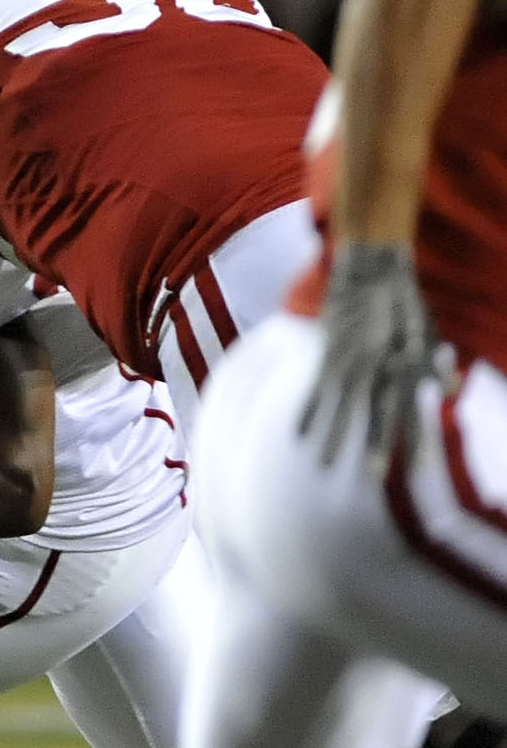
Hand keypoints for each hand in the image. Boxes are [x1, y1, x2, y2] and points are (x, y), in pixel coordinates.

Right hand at [304, 240, 438, 467]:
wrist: (373, 268)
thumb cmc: (404, 300)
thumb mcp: (427, 331)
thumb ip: (435, 363)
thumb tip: (450, 391)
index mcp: (409, 365)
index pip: (414, 408)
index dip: (418, 438)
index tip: (420, 469)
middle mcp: (382, 367)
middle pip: (379, 412)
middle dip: (377, 445)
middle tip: (373, 478)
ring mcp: (353, 361)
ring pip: (344, 406)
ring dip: (335, 437)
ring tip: (324, 466)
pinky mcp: (330, 352)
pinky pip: (316, 388)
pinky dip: (307, 411)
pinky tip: (296, 434)